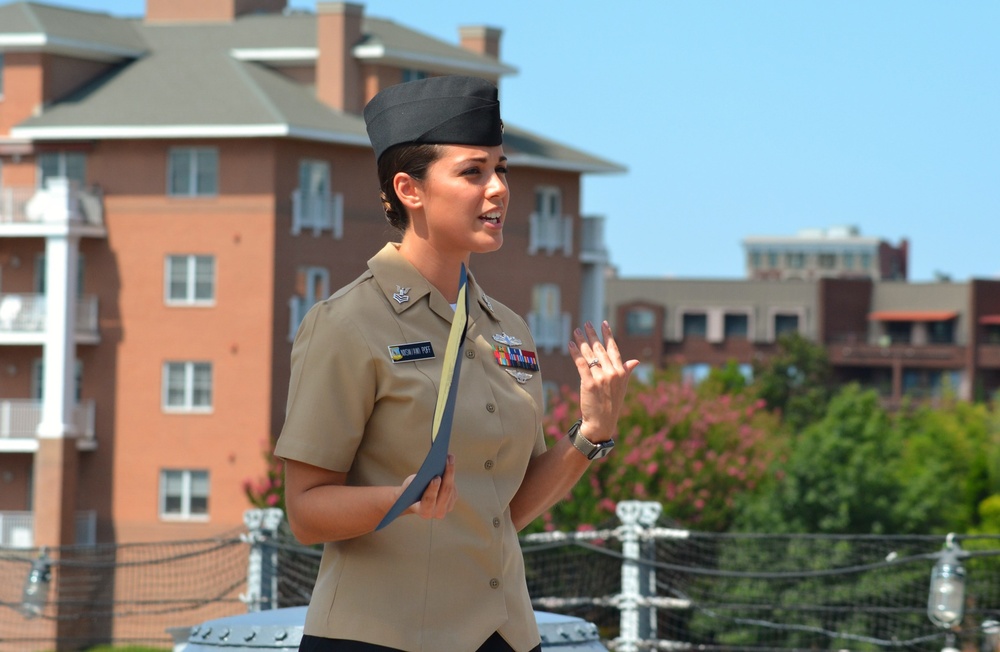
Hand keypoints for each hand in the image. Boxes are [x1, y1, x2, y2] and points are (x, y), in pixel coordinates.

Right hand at [402, 454, 457, 519]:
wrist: (413, 500)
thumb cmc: (409, 491)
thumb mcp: (410, 485)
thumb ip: (417, 481)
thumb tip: (432, 471)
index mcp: (424, 512)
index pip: (429, 500)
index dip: (433, 489)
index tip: (436, 478)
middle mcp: (437, 513)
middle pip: (445, 492)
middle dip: (447, 475)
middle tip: (447, 461)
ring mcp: (446, 508)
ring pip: (451, 489)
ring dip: (450, 472)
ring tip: (449, 457)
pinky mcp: (452, 501)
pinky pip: (453, 487)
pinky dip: (451, 474)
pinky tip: (449, 462)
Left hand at [569, 321, 639, 442]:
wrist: (602, 422)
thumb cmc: (612, 404)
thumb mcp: (622, 387)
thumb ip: (627, 371)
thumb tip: (635, 361)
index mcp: (621, 372)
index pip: (613, 349)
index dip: (608, 335)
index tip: (603, 323)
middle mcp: (612, 373)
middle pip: (600, 349)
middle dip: (592, 335)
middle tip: (586, 324)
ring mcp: (601, 378)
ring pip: (590, 355)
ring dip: (582, 341)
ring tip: (576, 331)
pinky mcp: (589, 384)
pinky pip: (581, 364)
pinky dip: (575, 353)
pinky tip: (570, 345)